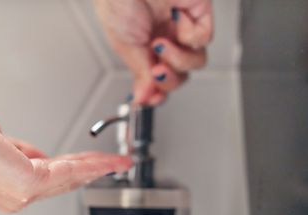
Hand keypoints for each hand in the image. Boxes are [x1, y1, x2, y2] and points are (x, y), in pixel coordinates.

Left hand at [0, 95, 131, 212]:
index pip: (46, 180)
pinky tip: (105, 161)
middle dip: (92, 171)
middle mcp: (13, 196)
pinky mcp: (27, 183)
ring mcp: (20, 193)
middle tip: (114, 165)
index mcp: (5, 186)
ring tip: (118, 162)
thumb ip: (18, 151)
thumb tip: (34, 153)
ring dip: (97, 168)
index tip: (92, 165)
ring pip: (68, 179)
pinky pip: (66, 171)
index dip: (73, 172)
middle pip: (62, 183)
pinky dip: (90, 165)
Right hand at [94, 0, 212, 104]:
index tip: (152, 99)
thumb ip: (140, 74)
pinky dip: (188, 35)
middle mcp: (166, 39)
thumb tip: (143, 99)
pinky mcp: (199, 13)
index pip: (160, 80)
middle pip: (180, 75)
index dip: (159, 93)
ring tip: (160, 45)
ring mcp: (183, 28)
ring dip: (177, 59)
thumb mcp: (125, 45)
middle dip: (168, 80)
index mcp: (146, 48)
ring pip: (196, 62)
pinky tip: (174, 20)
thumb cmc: (117, 2)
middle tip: (155, 72)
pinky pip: (203, 39)